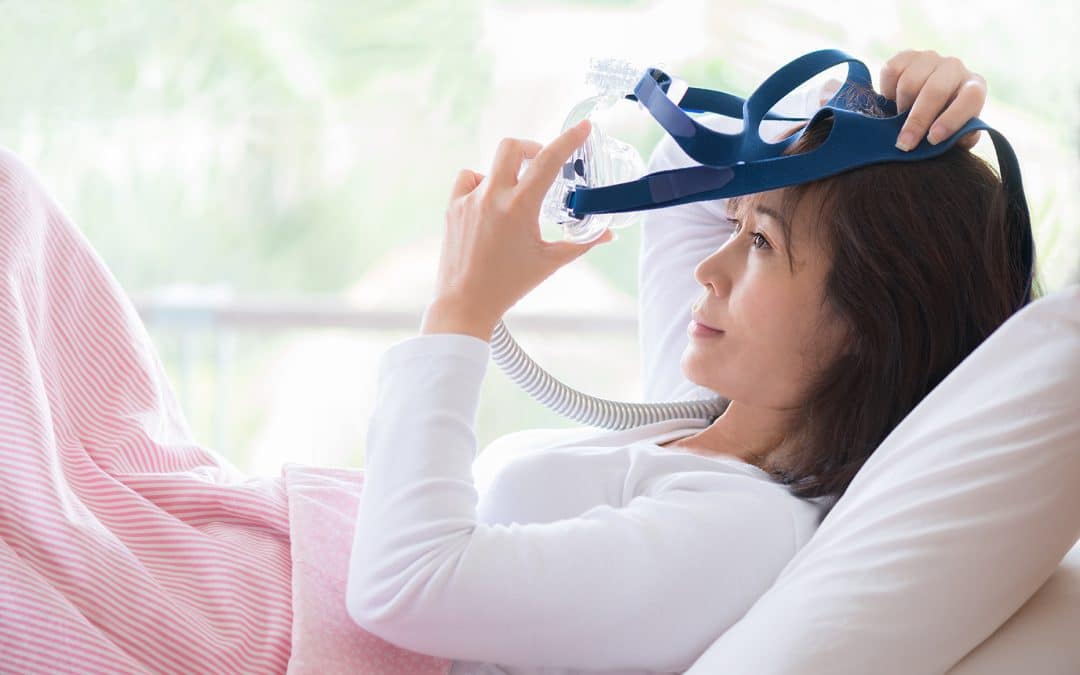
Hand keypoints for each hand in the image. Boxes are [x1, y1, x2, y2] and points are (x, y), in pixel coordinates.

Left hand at [424, 119, 614, 338]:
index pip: (548, 161)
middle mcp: (491, 197)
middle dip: (531, 148)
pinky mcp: (452, 208)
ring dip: (506, 172)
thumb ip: (582, 244)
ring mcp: (468, 201)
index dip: (569, 140)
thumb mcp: (550, 262)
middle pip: (512, 147)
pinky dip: (481, 184)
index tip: (583, 127)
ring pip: (489, 165)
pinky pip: (467, 180)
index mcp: (519, 207)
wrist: (465, 303)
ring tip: (514, 197)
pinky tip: (488, 203)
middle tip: (541, 162)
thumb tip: (607, 235)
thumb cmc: (508, 285)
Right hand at [877, 49, 986, 150]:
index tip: (932, 139)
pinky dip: (887, 90)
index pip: (971, 97)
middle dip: (917, 120)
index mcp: (974, 88)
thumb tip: (951, 138)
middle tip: (904, 143)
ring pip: (910, 82)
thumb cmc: (940, 127)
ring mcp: (930, 59)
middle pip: (935, 90)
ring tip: (900, 119)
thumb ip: (958, 139)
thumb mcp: (955, 138)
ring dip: (901, 106)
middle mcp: (955, 68)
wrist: (919, 107)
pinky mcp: (906, 56)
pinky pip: (891, 71)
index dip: (952, 119)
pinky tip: (893, 100)